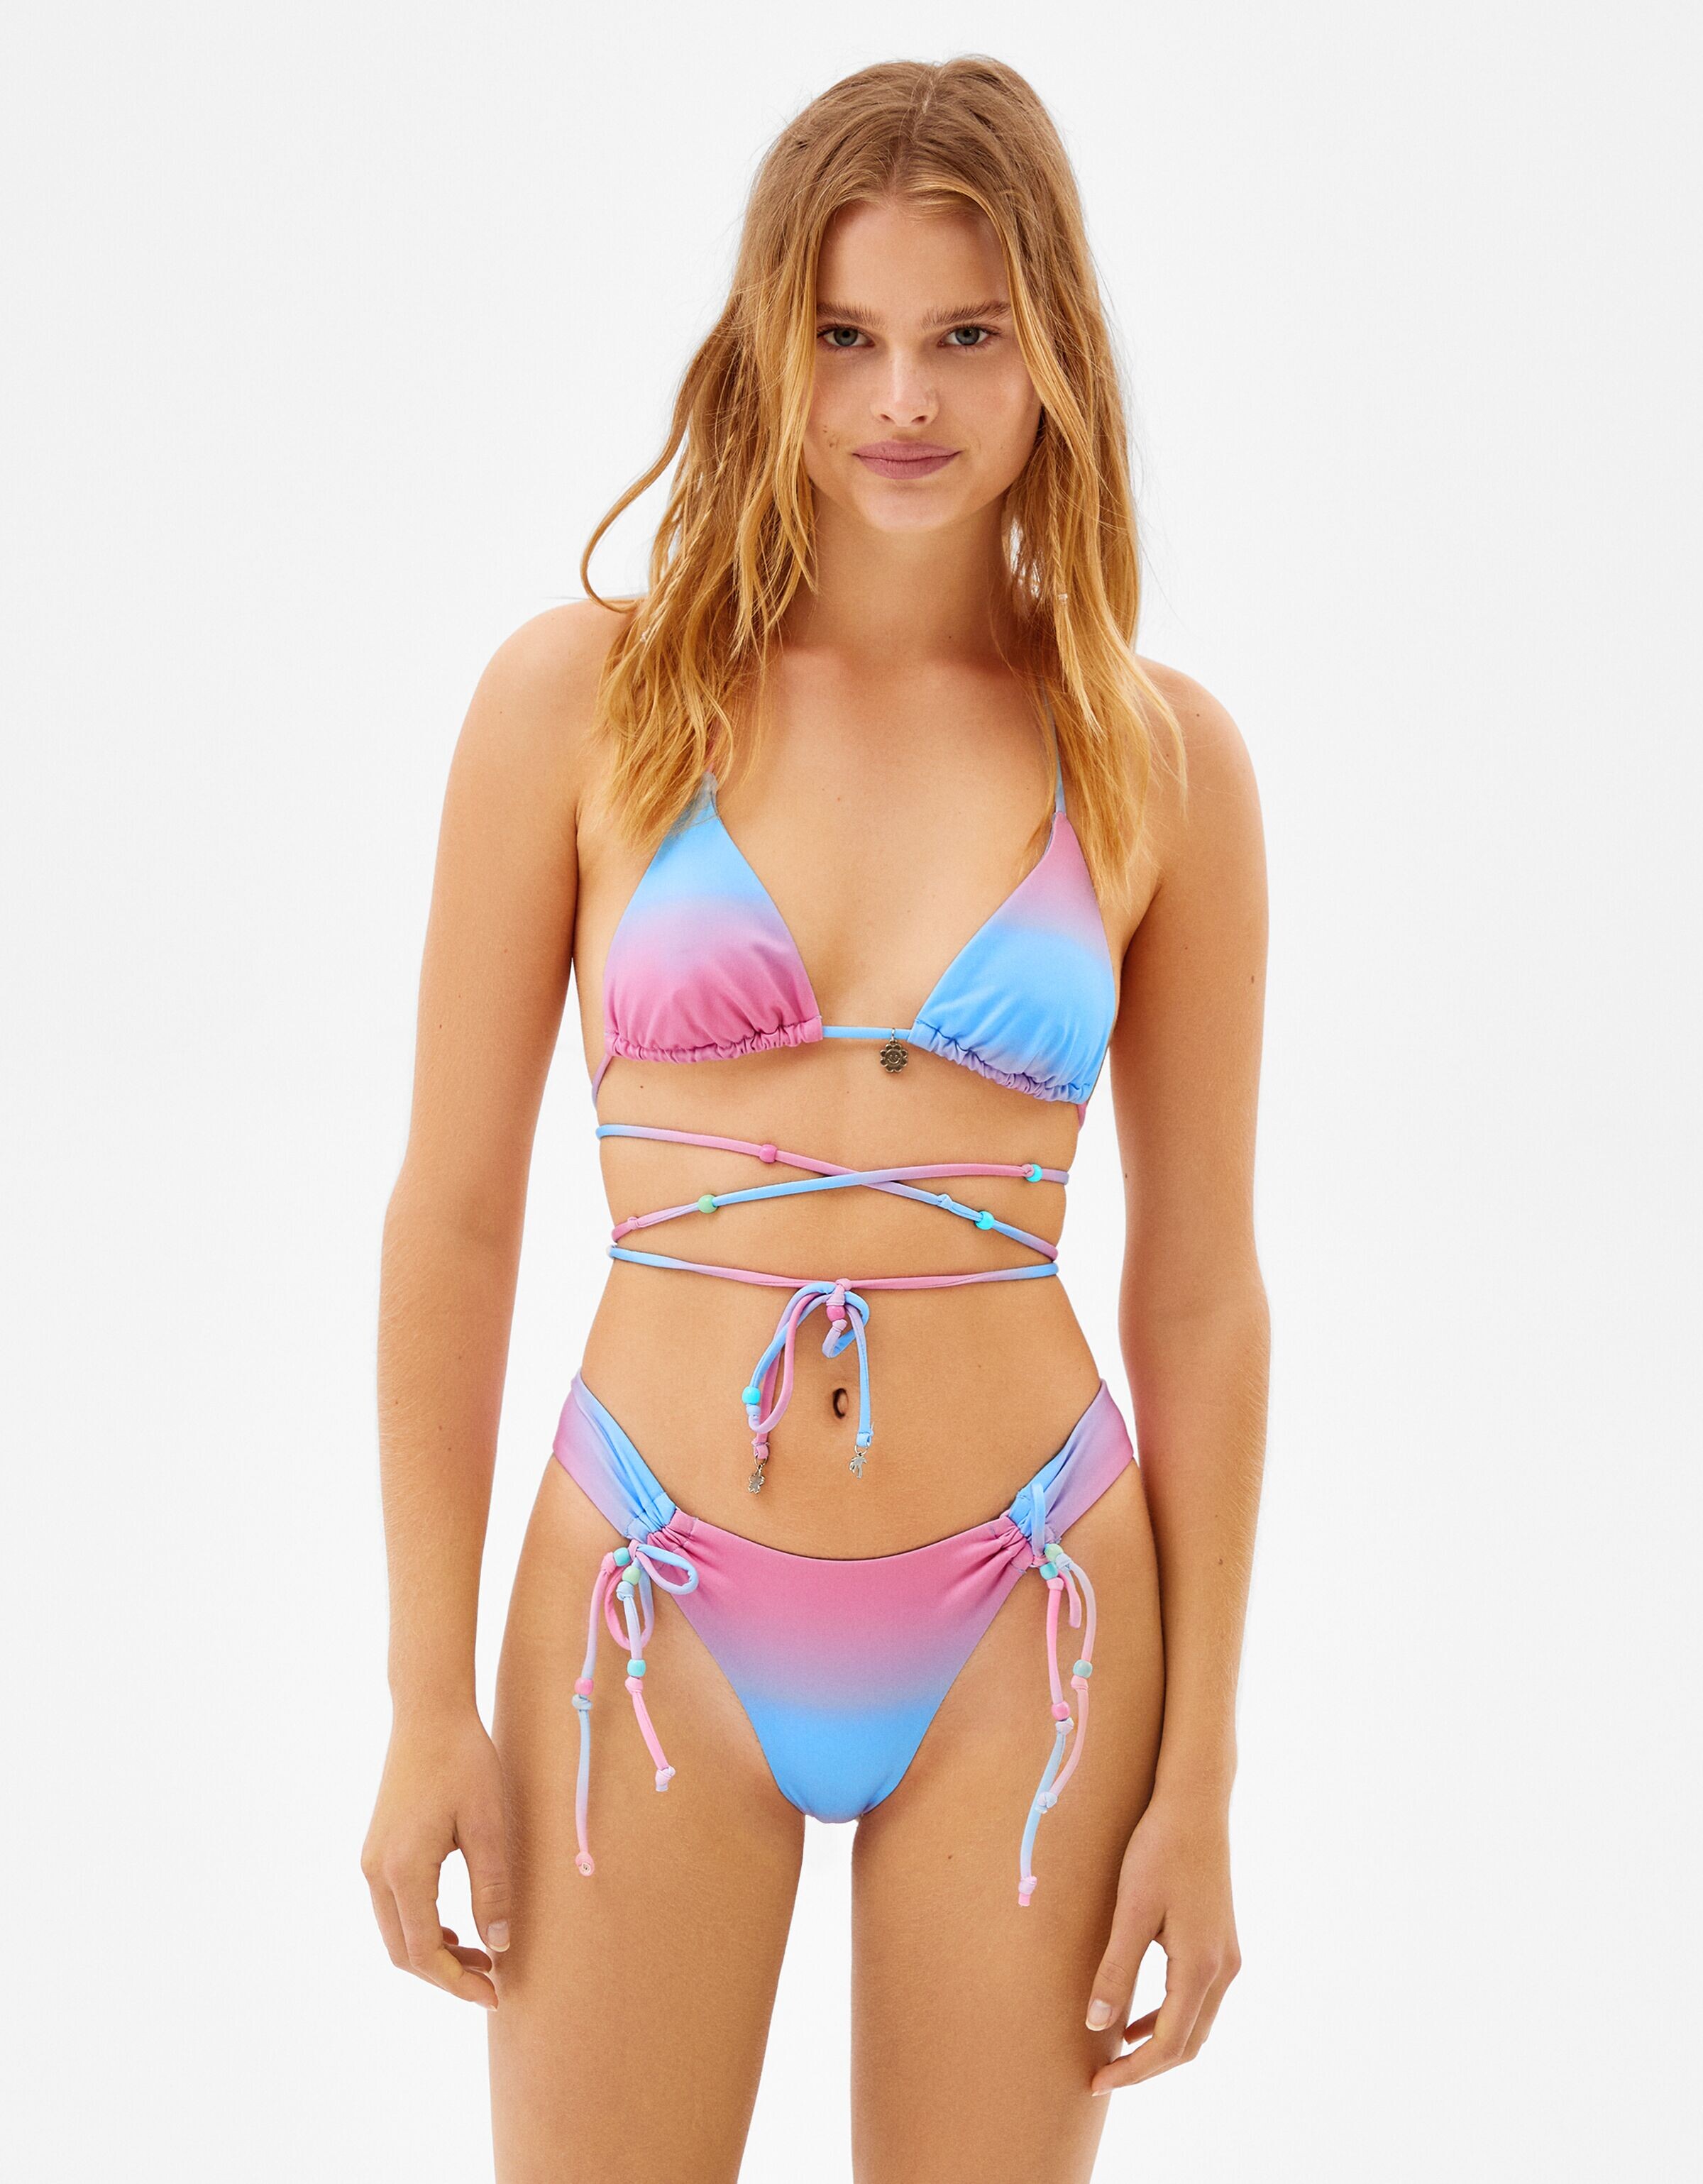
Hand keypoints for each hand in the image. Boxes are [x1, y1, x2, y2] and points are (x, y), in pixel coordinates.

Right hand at [361, 1705, 512, 2008]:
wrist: (428, 1712)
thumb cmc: (463, 1761)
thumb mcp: (487, 1824)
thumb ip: (492, 1888)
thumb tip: (500, 1944)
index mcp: (403, 1871)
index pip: (424, 1953)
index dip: (458, 1982)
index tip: (496, 1994)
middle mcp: (377, 1872)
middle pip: (404, 1952)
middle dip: (446, 1975)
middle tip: (493, 1981)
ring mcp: (372, 1860)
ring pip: (396, 1932)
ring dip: (436, 1953)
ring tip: (483, 1957)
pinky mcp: (378, 1849)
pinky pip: (394, 1907)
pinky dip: (423, 1928)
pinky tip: (458, 1927)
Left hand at [1085, 1794, 1240, 2091]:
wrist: (1195, 1804)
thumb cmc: (1159, 1851)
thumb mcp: (1131, 1910)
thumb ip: (1116, 1970)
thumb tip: (1096, 2025)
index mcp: (1201, 1966)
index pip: (1170, 2044)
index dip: (1134, 2071)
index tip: (1097, 2084)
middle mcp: (1223, 1969)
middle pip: (1189, 2043)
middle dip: (1148, 2067)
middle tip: (1104, 2076)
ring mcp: (1227, 1956)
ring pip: (1197, 2023)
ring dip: (1160, 2044)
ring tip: (1116, 2051)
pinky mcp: (1221, 1941)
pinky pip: (1198, 1998)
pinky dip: (1170, 2017)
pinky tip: (1138, 2013)